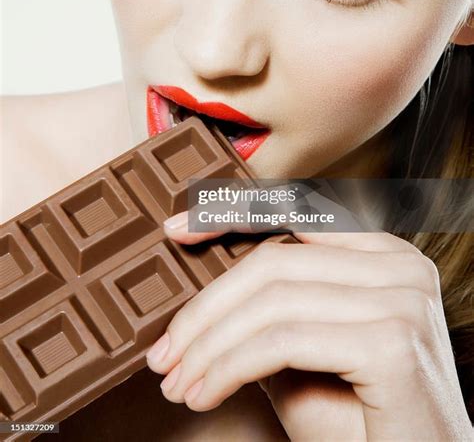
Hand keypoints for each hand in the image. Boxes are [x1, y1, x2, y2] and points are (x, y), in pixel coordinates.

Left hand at [147, 218, 471, 440]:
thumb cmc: (361, 422)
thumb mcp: (304, 354)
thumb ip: (269, 312)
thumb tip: (203, 295)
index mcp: (384, 255)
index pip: (296, 216)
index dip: (231, 216)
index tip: (176, 232)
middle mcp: (399, 266)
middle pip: (274, 261)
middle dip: (206, 307)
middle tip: (164, 353)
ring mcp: (401, 299)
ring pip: (273, 301)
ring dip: (209, 345)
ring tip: (178, 382)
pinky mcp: (392, 341)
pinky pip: (283, 341)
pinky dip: (231, 367)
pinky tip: (207, 393)